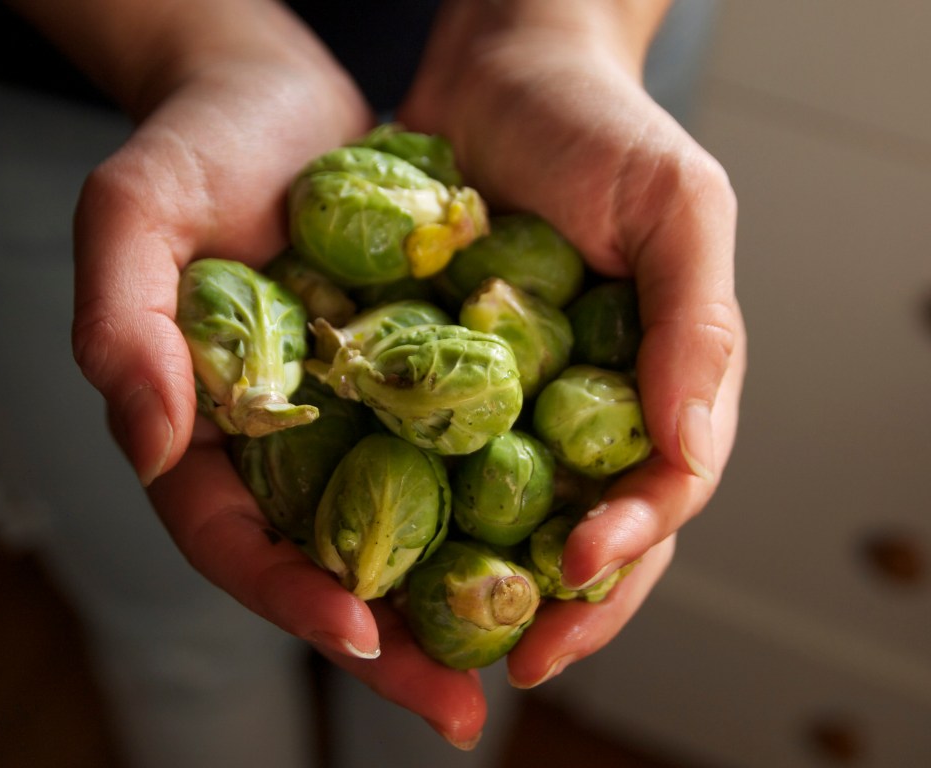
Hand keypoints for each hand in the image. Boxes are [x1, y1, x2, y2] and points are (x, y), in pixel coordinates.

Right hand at [51, 0, 490, 748]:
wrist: (277, 97)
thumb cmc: (196, 149)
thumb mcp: (135, 214)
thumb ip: (123, 325)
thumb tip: (148, 443)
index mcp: (203, 431)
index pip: (232, 539)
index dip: (289, 594)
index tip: (358, 632)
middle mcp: (278, 444)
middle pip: (326, 565)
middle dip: (390, 645)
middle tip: (461, 710)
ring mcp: (346, 417)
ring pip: (402, 530)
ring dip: (458, 600)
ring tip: (530, 651)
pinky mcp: (407, 381)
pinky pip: (454, 455)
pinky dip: (495, 503)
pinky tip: (555, 539)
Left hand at [399, 0, 745, 691]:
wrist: (501, 72)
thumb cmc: (603, 133)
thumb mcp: (679, 211)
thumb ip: (700, 330)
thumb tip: (688, 452)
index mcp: (650, 392)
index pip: (651, 501)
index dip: (619, 555)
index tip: (570, 586)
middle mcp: (577, 413)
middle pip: (572, 535)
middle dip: (545, 609)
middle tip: (502, 669)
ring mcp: (501, 402)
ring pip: (490, 519)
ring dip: (464, 589)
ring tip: (423, 644)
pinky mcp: (428, 377)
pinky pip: (413, 454)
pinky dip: (395, 506)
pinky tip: (361, 551)